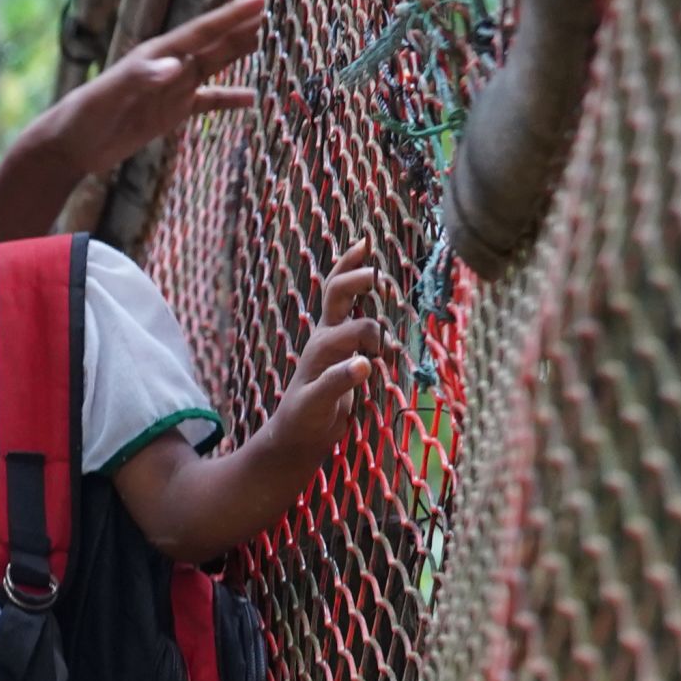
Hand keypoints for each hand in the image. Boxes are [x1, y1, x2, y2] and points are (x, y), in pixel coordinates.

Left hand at [50, 0, 264, 174]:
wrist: (69, 146)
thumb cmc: (84, 115)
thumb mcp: (110, 95)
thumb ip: (142, 77)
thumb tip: (178, 65)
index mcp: (156, 55)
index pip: (202, 31)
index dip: (231, 16)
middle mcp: (168, 67)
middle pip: (213, 43)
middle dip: (241, 26)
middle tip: (274, 8)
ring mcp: (171, 89)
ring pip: (213, 66)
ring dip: (238, 52)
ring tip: (267, 37)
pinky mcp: (170, 112)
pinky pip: (207, 102)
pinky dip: (229, 100)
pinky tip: (252, 98)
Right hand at [261, 244, 396, 467]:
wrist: (295, 439)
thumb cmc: (328, 395)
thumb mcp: (346, 356)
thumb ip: (361, 329)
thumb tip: (384, 300)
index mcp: (330, 332)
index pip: (336, 288)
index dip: (349, 264)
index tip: (365, 241)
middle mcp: (320, 343)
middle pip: (332, 300)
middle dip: (353, 282)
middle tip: (375, 275)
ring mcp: (313, 370)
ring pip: (337, 338)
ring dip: (364, 334)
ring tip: (378, 350)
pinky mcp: (311, 400)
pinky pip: (331, 381)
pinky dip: (346, 372)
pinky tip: (363, 365)